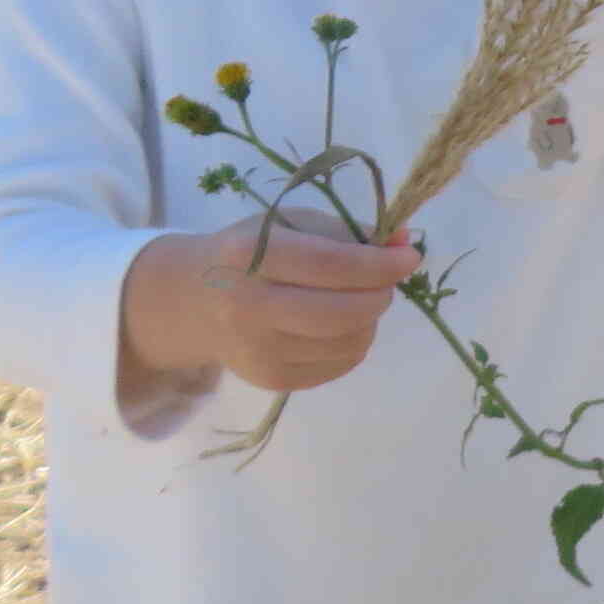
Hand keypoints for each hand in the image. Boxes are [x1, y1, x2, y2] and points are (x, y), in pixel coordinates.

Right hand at [122, 206, 416, 399]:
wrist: (194, 301)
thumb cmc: (250, 252)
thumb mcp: (289, 224)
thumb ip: (346, 231)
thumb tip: (404, 242)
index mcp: (248, 256)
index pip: (330, 265)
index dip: (380, 264)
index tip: (409, 256)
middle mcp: (248, 308)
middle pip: (342, 313)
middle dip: (380, 294)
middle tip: (386, 281)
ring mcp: (258, 351)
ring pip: (348, 342)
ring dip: (369, 319)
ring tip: (355, 299)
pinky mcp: (272, 380)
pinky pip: (339, 364)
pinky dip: (354, 342)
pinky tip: (337, 324)